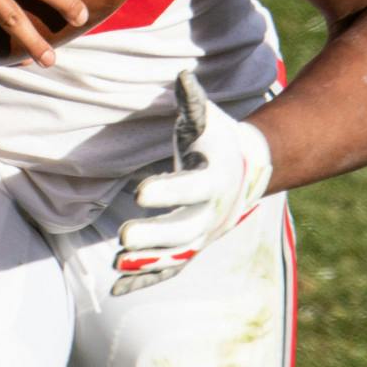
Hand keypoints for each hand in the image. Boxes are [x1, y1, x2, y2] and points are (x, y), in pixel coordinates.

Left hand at [112, 69, 274, 295]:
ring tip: (117, 264)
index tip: (139, 191)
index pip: (191, 188)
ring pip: (177, 255)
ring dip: (147, 262)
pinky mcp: (192, 247)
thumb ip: (194, 103)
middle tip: (123, 236)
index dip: (167, 190)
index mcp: (215, 181)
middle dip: (154, 236)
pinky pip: (170, 269)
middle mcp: (212, 214)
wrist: (249, 170)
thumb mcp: (210, 120)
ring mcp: (203, 235)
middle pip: (184, 230)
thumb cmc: (220, 138)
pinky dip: (145, 280)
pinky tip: (116, 289)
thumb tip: (183, 77)